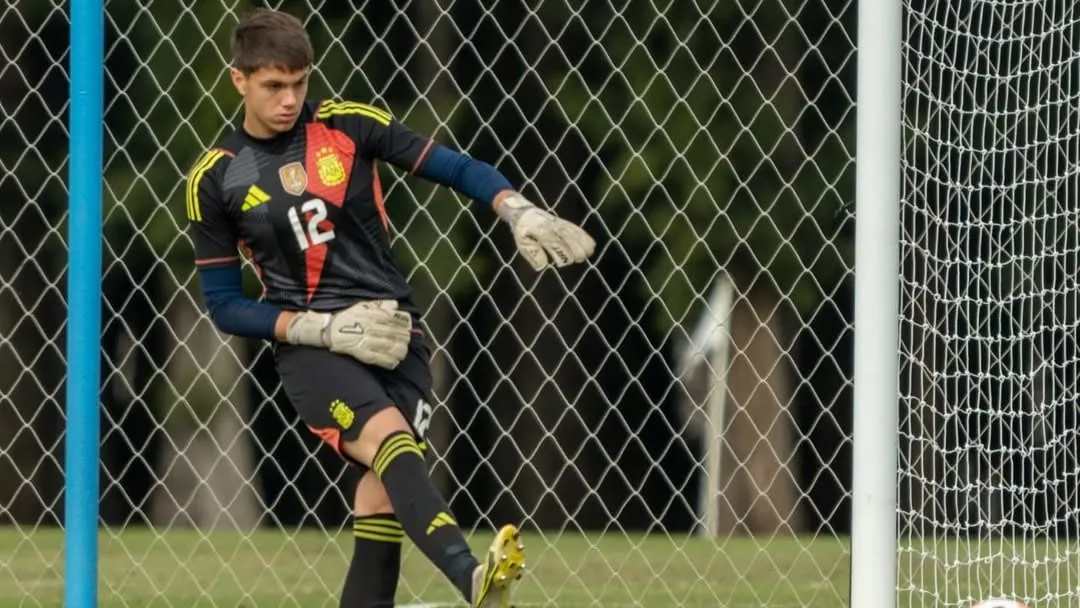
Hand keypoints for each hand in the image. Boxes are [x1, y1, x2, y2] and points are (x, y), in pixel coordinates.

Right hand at [286, 300, 411, 369]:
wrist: (329, 329)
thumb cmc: (347, 316)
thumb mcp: (363, 305)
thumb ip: (380, 304)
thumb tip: (395, 304)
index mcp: (374, 315)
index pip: (395, 320)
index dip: (404, 325)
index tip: (408, 328)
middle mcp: (373, 328)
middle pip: (396, 334)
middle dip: (404, 338)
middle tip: (407, 340)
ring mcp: (369, 342)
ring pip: (391, 347)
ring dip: (400, 350)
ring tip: (403, 351)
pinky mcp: (364, 354)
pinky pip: (381, 359)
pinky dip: (390, 361)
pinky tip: (395, 361)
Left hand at [495, 193, 594, 270]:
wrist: (523, 211)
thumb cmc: (522, 230)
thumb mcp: (522, 243)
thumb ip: (532, 254)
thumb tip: (542, 266)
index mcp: (540, 231)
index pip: (556, 241)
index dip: (565, 250)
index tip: (572, 259)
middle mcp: (551, 226)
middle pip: (567, 235)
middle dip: (577, 246)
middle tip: (583, 258)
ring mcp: (558, 223)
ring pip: (573, 231)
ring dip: (583, 240)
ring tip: (591, 251)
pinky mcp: (562, 222)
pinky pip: (575, 227)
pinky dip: (583, 234)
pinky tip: (591, 242)